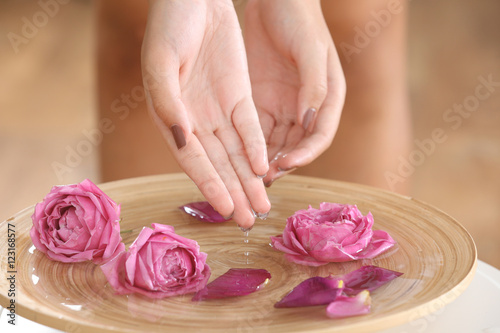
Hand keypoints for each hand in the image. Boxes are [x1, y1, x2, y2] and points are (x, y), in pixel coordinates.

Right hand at [141, 0, 269, 228]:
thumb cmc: (170, 24)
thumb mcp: (162, 60)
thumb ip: (168, 102)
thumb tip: (184, 141)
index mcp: (172, 117)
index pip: (193, 160)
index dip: (210, 185)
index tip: (225, 209)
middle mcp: (195, 120)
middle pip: (218, 164)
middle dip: (234, 192)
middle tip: (249, 221)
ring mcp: (218, 109)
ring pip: (237, 152)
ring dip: (249, 179)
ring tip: (262, 206)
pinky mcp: (239, 96)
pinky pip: (250, 128)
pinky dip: (257, 148)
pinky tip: (267, 169)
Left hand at [245, 0, 345, 185]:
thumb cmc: (299, 17)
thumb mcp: (310, 50)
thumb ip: (313, 87)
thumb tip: (309, 123)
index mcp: (328, 98)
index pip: (319, 136)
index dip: (305, 154)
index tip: (286, 164)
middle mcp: (306, 107)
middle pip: (296, 145)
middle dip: (282, 164)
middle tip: (263, 179)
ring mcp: (283, 105)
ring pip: (275, 142)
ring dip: (264, 160)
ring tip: (249, 176)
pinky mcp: (261, 101)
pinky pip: (256, 130)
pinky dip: (249, 146)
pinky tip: (237, 157)